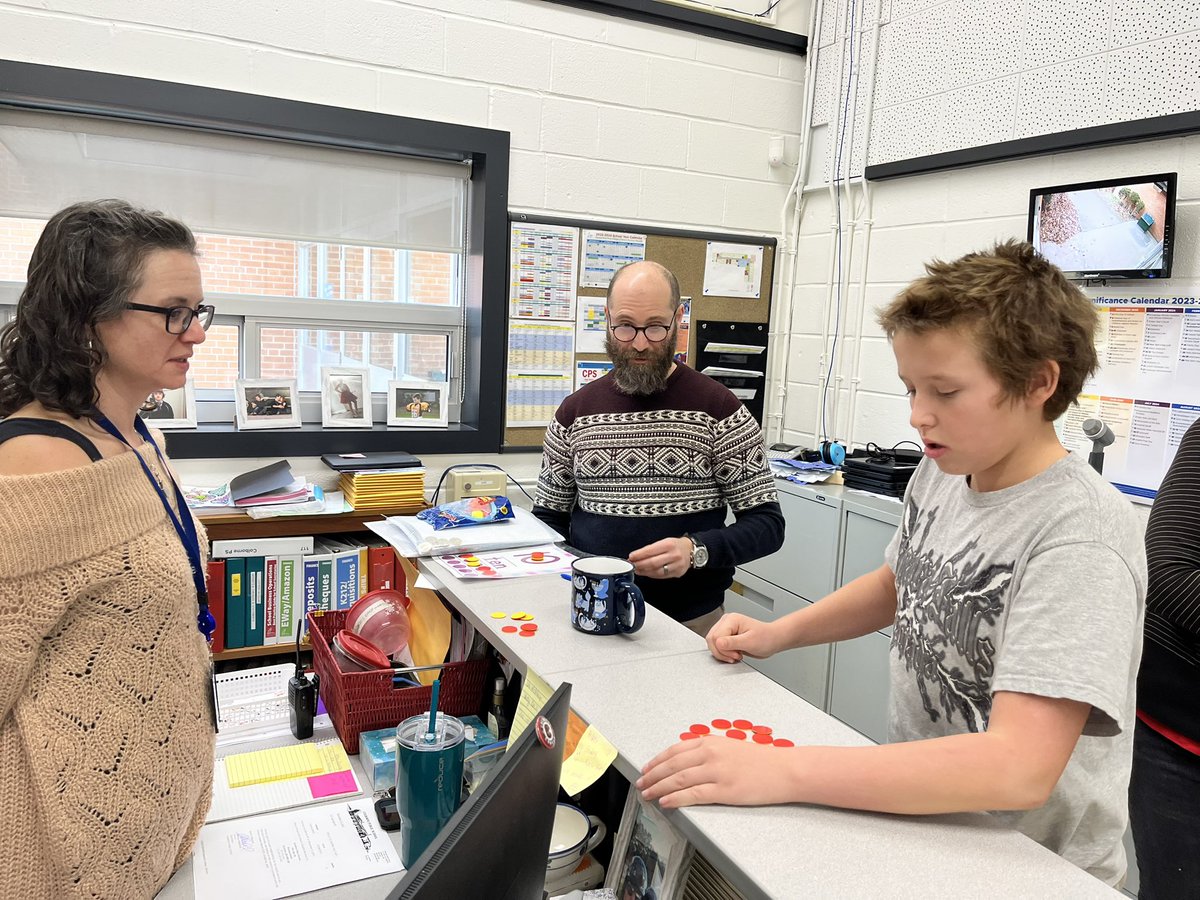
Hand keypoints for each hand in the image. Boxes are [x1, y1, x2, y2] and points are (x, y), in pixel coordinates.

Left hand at [628, 536, 690, 579]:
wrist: (691, 550)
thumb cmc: (676, 545)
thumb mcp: (664, 541)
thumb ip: (651, 549)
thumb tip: (637, 556)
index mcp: (669, 544)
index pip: (650, 551)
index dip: (639, 555)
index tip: (631, 557)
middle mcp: (674, 555)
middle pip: (652, 563)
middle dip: (640, 565)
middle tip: (632, 565)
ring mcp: (676, 565)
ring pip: (657, 571)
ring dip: (644, 572)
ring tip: (637, 570)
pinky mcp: (677, 573)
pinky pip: (662, 576)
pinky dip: (652, 575)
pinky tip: (647, 573)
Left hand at [637, 735, 796, 808]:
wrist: (784, 770)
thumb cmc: (761, 760)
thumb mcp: (730, 747)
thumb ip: (708, 751)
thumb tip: (685, 761)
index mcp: (710, 742)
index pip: (675, 750)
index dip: (657, 760)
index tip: (646, 768)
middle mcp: (710, 754)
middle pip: (672, 765)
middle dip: (652, 775)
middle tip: (640, 783)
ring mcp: (716, 772)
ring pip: (678, 779)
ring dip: (658, 787)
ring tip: (647, 794)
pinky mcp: (724, 790)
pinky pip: (693, 794)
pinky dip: (675, 798)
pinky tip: (665, 801)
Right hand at [706, 612, 777, 662]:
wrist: (772, 640)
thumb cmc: (766, 638)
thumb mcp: (750, 642)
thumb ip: (732, 643)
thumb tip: (718, 643)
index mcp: (731, 620)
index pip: (716, 637)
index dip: (724, 649)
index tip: (736, 654)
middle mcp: (726, 622)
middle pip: (711, 640)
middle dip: (722, 652)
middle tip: (736, 655)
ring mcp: (725, 629)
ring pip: (712, 644)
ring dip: (723, 654)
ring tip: (736, 655)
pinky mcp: (726, 636)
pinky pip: (717, 646)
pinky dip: (724, 654)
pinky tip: (734, 654)